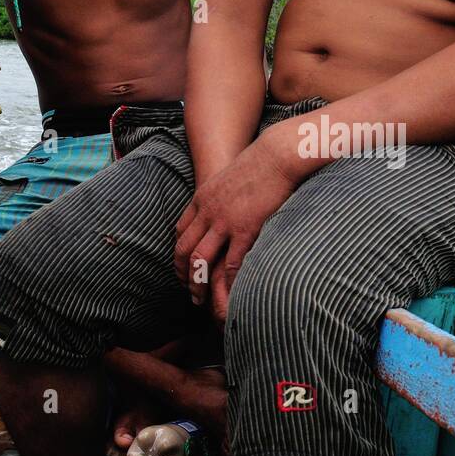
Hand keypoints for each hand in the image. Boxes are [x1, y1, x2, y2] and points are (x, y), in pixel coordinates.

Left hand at [174, 133, 296, 320]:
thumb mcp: (230, 176)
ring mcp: (224, 222)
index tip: (183, 267)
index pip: (180, 230)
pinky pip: (231, 263)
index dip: (178, 252)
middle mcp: (207, 212)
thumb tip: (225, 203)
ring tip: (200, 301)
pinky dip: (228, 283)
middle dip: (182, 273)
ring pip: (199, 260)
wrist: (276, 154)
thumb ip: (222, 193)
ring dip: (197, 284)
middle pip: (183, 249)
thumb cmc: (260, 163)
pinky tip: (229, 295)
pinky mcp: (245, 229)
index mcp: (202, 198)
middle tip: (187, 291)